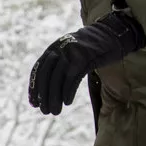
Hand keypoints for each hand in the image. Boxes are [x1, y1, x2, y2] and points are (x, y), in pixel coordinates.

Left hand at [28, 11, 145, 114]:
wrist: (111, 34)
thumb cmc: (90, 49)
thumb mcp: (70, 53)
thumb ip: (58, 65)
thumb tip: (46, 90)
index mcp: (53, 48)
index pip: (38, 70)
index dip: (34, 88)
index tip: (33, 103)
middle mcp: (60, 48)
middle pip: (46, 75)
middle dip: (44, 95)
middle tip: (45, 111)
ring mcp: (72, 52)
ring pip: (58, 78)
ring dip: (54, 97)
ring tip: (55, 111)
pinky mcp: (85, 57)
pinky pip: (72, 77)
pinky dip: (68, 92)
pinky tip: (67, 102)